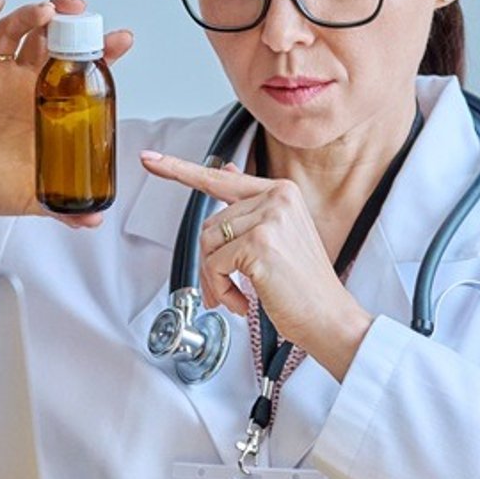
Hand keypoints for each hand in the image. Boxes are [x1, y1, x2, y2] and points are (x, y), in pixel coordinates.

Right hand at [0, 0, 134, 250]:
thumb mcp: (31, 197)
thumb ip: (62, 207)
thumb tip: (93, 220)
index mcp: (45, 104)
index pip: (79, 68)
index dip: (102, 50)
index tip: (122, 40)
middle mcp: (22, 81)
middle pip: (50, 37)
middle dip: (68, 19)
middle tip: (80, 11)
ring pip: (15, 31)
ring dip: (30, 15)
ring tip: (45, 11)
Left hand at [138, 151, 374, 379]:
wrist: (329, 318)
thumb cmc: (304, 287)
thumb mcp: (279, 238)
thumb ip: (248, 209)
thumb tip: (225, 171)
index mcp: (282, 192)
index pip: (221, 177)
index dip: (179, 170)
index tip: (150, 160)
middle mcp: (277, 198)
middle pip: (209, 223)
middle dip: (210, 262)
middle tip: (224, 289)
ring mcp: (270, 219)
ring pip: (208, 243)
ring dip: (214, 278)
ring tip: (235, 295)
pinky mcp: (260, 244)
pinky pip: (214, 265)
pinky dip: (221, 289)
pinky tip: (242, 301)